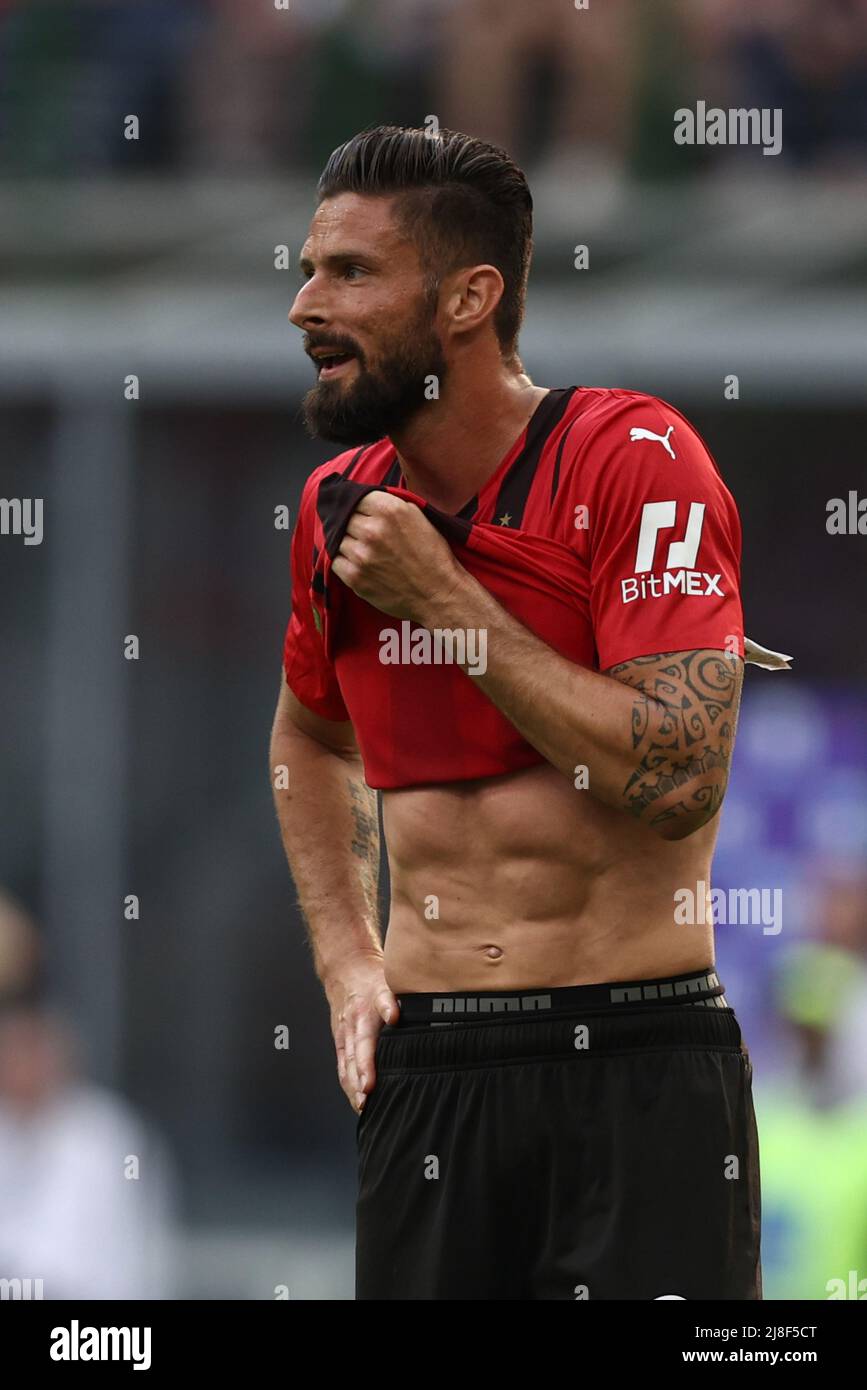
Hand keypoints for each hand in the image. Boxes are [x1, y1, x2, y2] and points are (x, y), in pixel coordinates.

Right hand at [325, 954, 398, 1114]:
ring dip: (352, 1088)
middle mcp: (351, 1027)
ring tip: (362, 1107)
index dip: (367, 1066)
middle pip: (353, 1060)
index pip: (364, 1044)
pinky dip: (348, 1083)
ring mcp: (343, 1036)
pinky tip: (357, 1099)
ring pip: (346, 1066)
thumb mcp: (384, 983)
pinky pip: (343, 1065)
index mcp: (363, 1015)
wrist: (346, 970)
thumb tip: (395, 1016)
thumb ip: (390, 1000)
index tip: (369, 1085)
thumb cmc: (370, 979)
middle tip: (366, 1103)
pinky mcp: (341, 1042)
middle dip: (358, 1083)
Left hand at [331, 492, 466, 624]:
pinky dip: (345, 562)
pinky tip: (361, 565)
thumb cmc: (433, 556)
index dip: (361, 507)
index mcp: (390, 510)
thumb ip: (392, 504)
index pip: (357, 497)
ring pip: (338, 540)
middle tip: (368, 536)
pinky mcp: (355, 577)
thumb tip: (368, 499)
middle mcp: (372, 530)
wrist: (439, 594)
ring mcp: (361, 555)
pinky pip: (336, 562)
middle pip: (345, 518)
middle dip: (354, 525)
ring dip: (349, 544)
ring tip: (367, 552)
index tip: (365, 514)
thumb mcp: (419, 517)